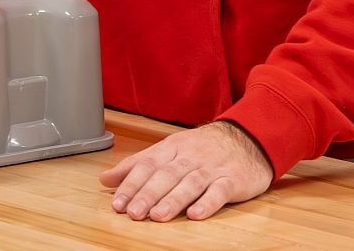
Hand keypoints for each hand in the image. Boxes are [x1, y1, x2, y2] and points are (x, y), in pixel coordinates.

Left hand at [98, 120, 272, 220]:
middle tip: (133, 213)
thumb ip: (137, 165)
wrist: (248, 138)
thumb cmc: (202, 148)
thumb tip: (105, 179)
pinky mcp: (233, 179)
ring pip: (190, 183)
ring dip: (173, 200)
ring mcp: (212, 167)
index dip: (131, 184)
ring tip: (158, 216)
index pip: (147, 165)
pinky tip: (195, 214)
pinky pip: (219, 191)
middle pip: (165, 175)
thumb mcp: (168, 150)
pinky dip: (207, 202)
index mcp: (171, 148)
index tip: (117, 202)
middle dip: (147, 194)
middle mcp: (189, 157)